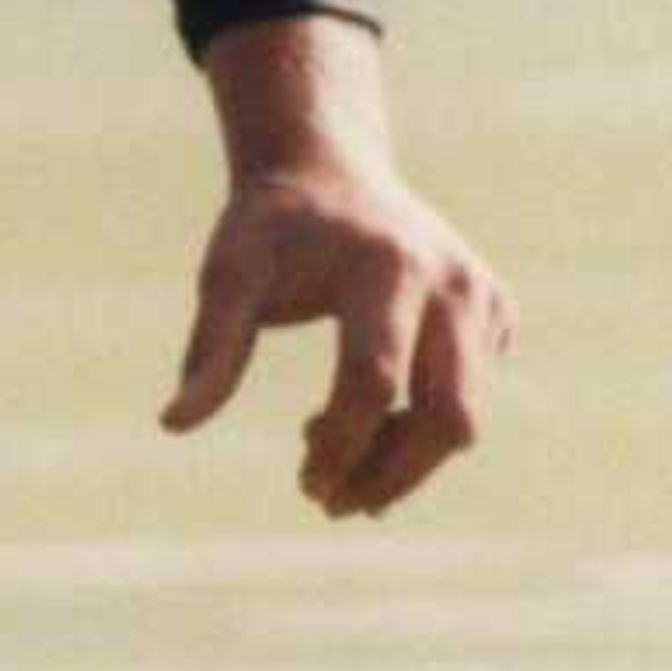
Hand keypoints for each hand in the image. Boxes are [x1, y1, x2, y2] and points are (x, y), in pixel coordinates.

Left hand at [162, 155, 519, 517]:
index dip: (343, 445)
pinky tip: (361, 416)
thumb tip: (175, 423)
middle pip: (448, 415)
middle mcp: (452, 282)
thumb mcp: (229, 275)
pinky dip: (419, 427)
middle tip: (328, 501)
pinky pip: (471, 396)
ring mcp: (484, 297)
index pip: (374, 380)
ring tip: (327, 453)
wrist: (330, 169)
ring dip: (403, 459)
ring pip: (466, 417)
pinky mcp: (496, 313)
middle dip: (391, 474)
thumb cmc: (271, 229)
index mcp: (387, 267)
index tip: (306, 482)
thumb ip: (210, 348)